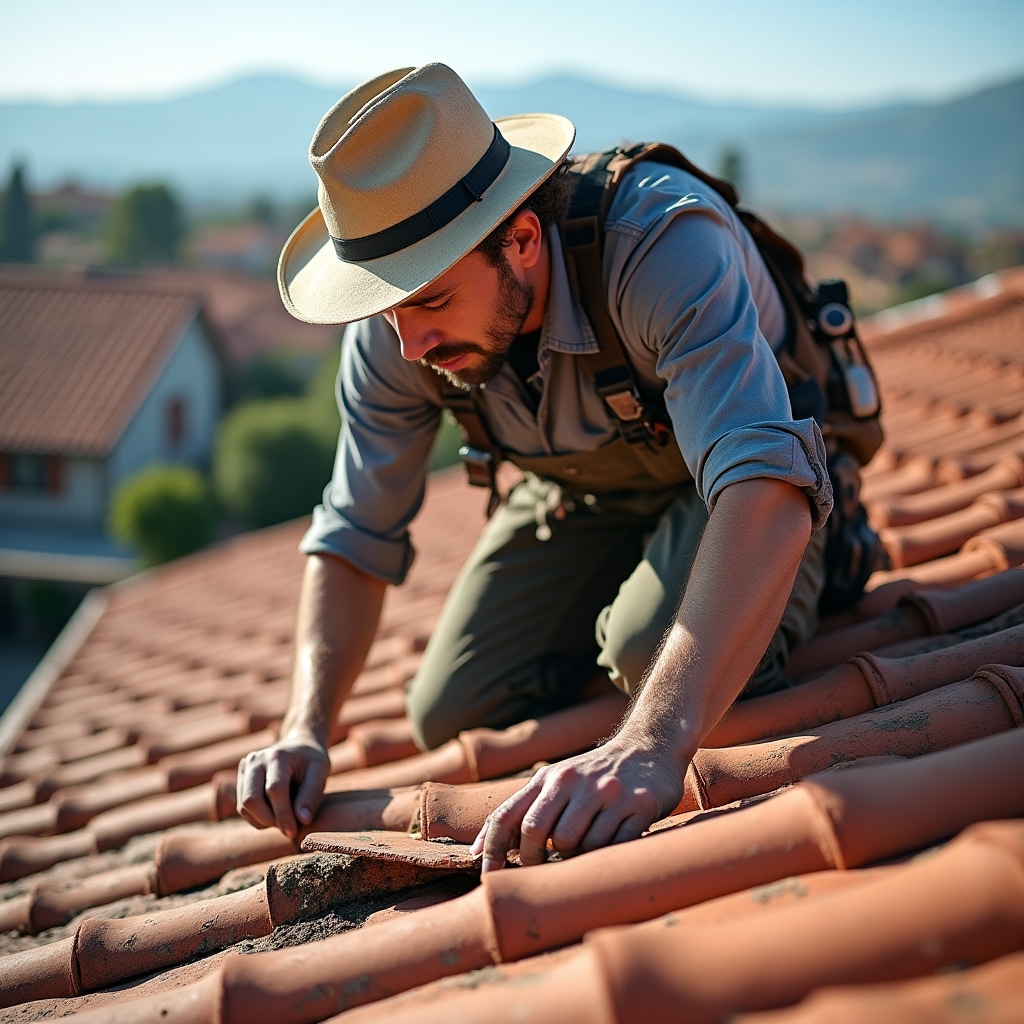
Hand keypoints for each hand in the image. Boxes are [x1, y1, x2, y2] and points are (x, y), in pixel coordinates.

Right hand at [236, 732, 330, 839]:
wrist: (299, 747)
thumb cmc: (311, 761)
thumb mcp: (320, 772)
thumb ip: (311, 795)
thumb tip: (302, 820)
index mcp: (278, 756)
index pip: (275, 790)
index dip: (283, 814)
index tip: (293, 832)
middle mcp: (255, 760)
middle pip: (252, 800)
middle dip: (270, 820)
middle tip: (289, 826)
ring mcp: (245, 769)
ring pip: (244, 807)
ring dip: (263, 821)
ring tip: (285, 817)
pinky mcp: (240, 779)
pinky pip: (242, 808)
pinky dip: (258, 818)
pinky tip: (275, 812)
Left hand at [470, 734, 683, 871]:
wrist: (649, 748)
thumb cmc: (592, 776)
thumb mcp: (556, 781)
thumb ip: (522, 810)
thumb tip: (480, 851)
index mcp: (549, 778)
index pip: (509, 816)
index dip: (493, 849)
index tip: (489, 877)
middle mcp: (575, 781)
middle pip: (536, 831)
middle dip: (533, 859)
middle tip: (542, 869)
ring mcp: (608, 792)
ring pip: (575, 844)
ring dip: (573, 860)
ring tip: (581, 853)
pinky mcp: (639, 804)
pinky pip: (612, 846)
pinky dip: (605, 856)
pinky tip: (609, 848)